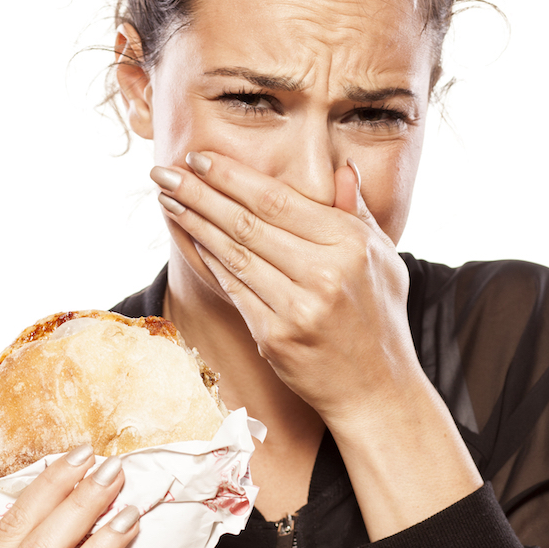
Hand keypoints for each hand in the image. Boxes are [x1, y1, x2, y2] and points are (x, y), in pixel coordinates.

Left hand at [151, 150, 417, 423]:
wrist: (377, 390)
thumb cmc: (380, 317)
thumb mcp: (383, 258)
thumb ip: (357, 211)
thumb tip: (340, 168)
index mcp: (349, 244)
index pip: (277, 199)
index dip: (232, 176)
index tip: (199, 157)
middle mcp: (324, 274)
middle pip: (247, 222)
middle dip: (199, 192)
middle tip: (165, 171)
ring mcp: (297, 308)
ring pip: (233, 254)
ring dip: (194, 223)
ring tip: (168, 199)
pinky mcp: (275, 337)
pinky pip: (233, 289)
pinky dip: (209, 261)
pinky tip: (190, 238)